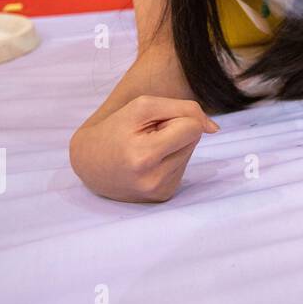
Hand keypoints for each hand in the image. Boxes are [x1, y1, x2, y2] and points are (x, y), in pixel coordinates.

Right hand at [70, 95, 217, 202]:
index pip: (192, 127)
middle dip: (173, 132)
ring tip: (144, 149)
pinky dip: (169, 159)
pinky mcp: (163, 196)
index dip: (174, 118)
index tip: (149, 124)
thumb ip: (184, 109)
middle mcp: (153, 181)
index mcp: (144, 157)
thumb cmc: (115, 128)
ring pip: (189, 152)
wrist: (88, 161)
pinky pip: (183, 167)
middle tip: (144, 137)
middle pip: (193, 140)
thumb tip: (214, 129)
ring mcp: (159, 192)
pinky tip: (148, 162)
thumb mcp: (144, 106)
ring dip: (172, 145)